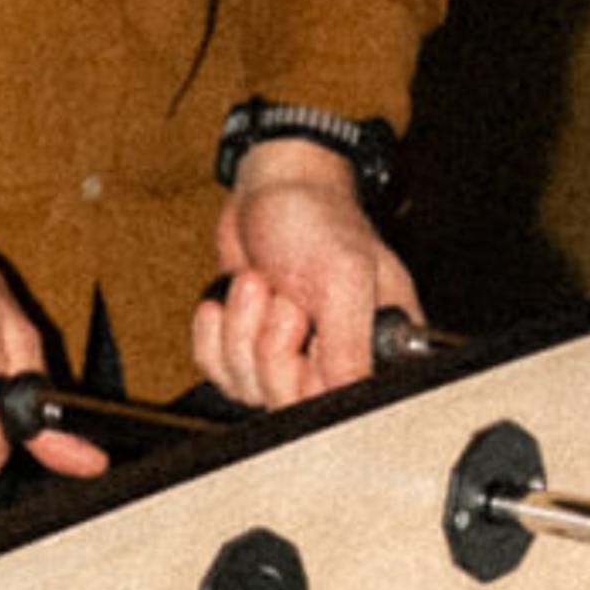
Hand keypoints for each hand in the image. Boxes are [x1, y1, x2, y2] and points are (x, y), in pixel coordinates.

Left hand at [192, 146, 420, 410]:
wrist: (270, 185)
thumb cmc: (316, 217)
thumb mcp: (343, 275)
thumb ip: (348, 344)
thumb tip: (347, 398)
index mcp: (377, 345)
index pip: (344, 403)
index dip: (312, 376)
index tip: (307, 336)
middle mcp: (336, 359)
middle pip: (288, 403)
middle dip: (269, 344)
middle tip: (282, 297)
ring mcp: (290, 358)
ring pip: (248, 389)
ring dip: (239, 331)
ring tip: (258, 282)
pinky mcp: (249, 350)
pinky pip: (220, 373)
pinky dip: (213, 335)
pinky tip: (226, 299)